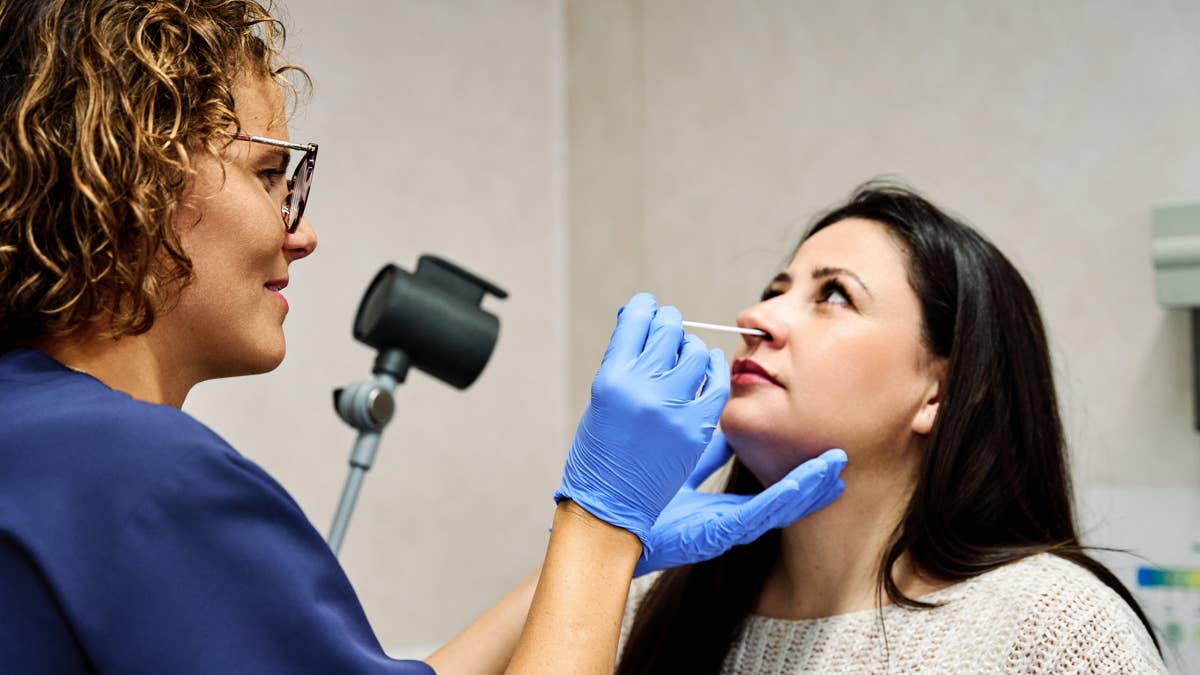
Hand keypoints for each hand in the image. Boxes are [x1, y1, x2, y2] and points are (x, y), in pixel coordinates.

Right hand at [555, 293, 729, 553]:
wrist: (608, 510)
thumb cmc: (598, 455)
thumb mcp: (600, 402)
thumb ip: (623, 362)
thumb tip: (641, 317)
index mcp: (610, 378)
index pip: (635, 321)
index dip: (645, 309)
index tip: (649, 309)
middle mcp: (641, 388)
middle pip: (668, 330)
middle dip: (669, 325)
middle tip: (669, 330)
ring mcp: (671, 409)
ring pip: (696, 352)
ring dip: (692, 348)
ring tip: (687, 356)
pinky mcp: (694, 430)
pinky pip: (717, 384)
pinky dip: (717, 371)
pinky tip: (712, 368)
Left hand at [635, 432, 845, 576]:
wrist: (606, 529)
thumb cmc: (638, 506)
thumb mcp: (678, 474)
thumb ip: (703, 456)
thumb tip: (724, 435)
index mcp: (720, 512)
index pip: (768, 493)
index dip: (798, 480)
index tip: (825, 462)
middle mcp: (728, 523)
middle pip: (783, 503)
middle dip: (814, 486)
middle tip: (841, 466)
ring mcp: (726, 530)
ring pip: (780, 508)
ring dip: (810, 488)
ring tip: (836, 470)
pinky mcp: (717, 534)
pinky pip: (760, 511)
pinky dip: (789, 494)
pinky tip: (809, 479)